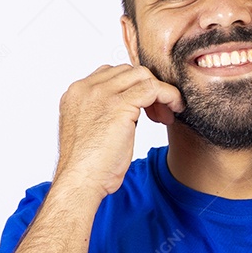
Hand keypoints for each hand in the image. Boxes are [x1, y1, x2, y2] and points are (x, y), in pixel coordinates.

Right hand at [55, 64, 183, 197]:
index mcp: (76, 93)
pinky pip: (153, 87)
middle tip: (158, 115)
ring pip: (142, 75)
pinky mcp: (119, 104)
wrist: (80, 181)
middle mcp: (86, 88)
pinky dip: (169, 95)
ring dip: (159, 92)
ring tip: (164, 116)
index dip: (132, 88)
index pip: (111, 74)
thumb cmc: (88, 167)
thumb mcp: (91, 132)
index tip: (145, 109)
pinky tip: (175, 109)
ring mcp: (101, 94)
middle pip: (128, 71)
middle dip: (147, 89)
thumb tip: (128, 112)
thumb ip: (103, 114)